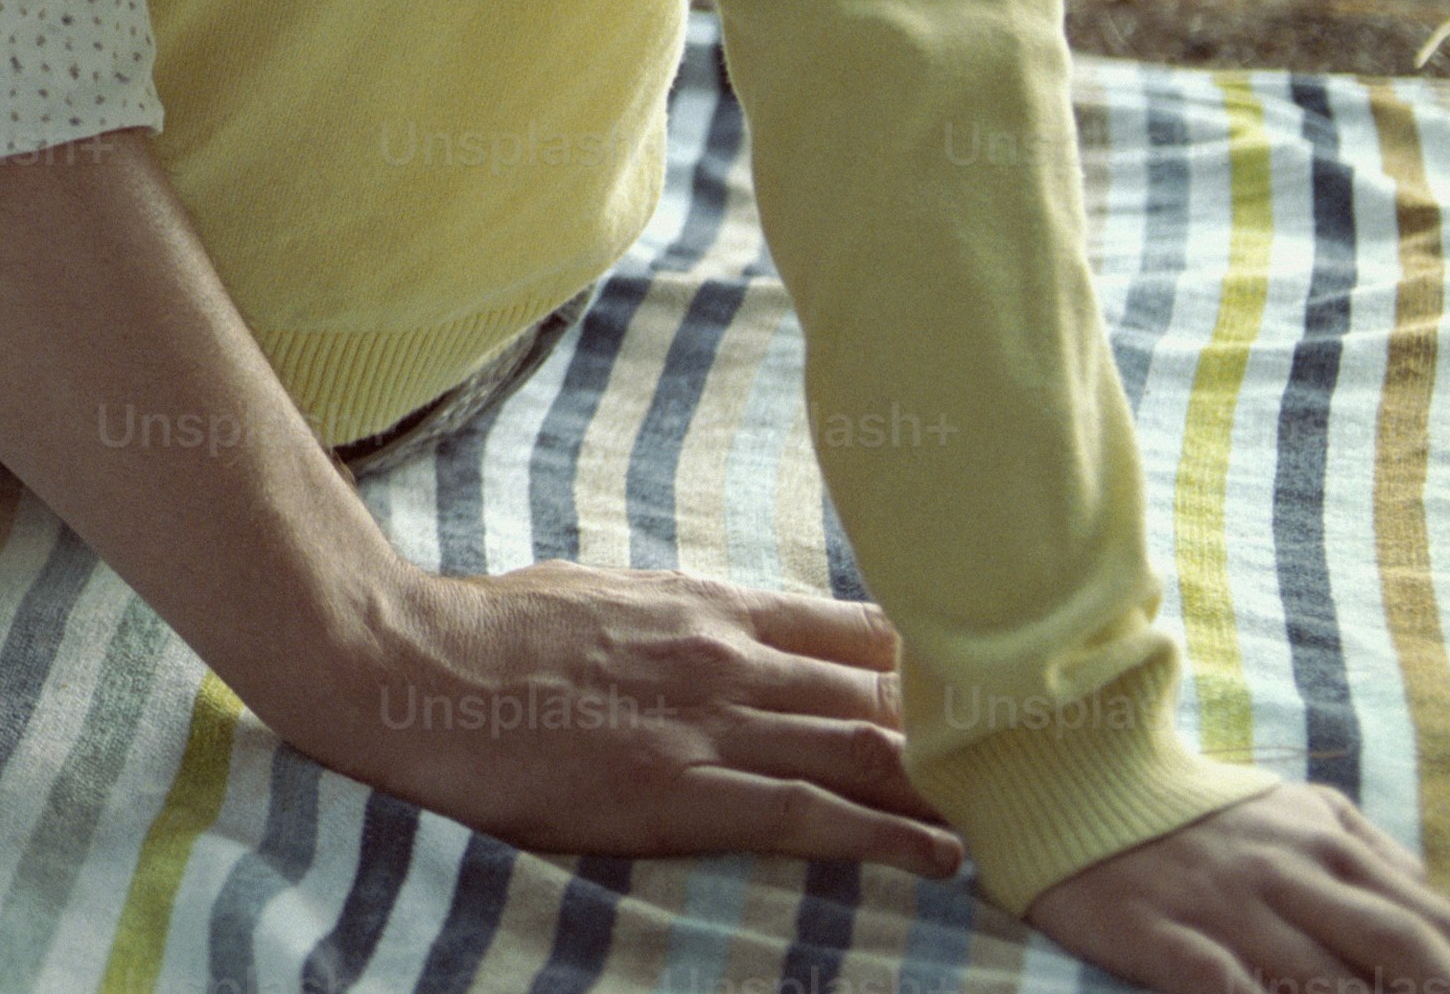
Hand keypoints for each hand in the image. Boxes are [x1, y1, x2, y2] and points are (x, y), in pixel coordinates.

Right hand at [267, 557, 961, 877]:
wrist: (415, 671)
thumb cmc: (493, 632)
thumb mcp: (601, 593)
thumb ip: (677, 613)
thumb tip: (727, 623)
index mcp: (703, 604)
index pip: (848, 626)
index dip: (926, 656)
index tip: (985, 680)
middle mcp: (726, 657)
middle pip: (876, 691)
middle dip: (958, 724)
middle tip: (1033, 756)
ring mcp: (710, 725)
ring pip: (863, 751)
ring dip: (944, 784)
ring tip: (1013, 812)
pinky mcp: (684, 793)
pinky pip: (812, 817)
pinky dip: (887, 836)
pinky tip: (941, 856)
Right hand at [1029, 783, 1449, 993]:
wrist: (1057, 771)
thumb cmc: (1184, 803)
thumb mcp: (1285, 803)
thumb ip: (1364, 846)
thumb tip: (1433, 896)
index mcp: (1323, 842)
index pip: (1435, 920)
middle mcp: (1285, 872)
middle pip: (1401, 951)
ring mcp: (1223, 905)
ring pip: (1324, 982)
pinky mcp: (1159, 934)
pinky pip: (1226, 992)